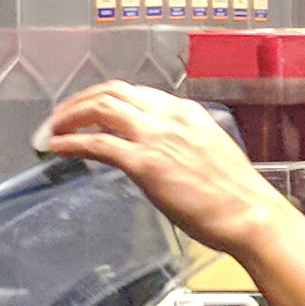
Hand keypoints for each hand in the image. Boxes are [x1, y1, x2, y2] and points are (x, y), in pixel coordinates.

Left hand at [41, 82, 291, 249]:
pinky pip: (97, 143)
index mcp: (187, 113)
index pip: (137, 93)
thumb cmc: (237, 194)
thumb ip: (183, 144)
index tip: (91, 109)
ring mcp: (156, 137)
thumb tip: (162, 153)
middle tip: (62, 116)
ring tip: (53, 129)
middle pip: (113, 92)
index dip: (107, 99)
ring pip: (101, 108)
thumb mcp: (210, 152)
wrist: (250, 213)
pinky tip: (58, 147)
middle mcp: (170, 117)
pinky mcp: (145, 163)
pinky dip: (72, 141)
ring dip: (70, 116)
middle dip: (81, 101)